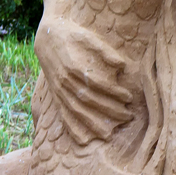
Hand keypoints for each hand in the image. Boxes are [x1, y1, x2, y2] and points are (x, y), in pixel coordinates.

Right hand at [34, 16, 134, 144]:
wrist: (46, 36)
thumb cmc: (71, 35)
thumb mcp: (88, 37)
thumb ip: (105, 51)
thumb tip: (123, 66)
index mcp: (74, 66)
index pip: (98, 84)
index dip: (114, 92)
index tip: (129, 97)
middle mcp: (65, 81)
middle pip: (89, 100)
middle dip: (109, 110)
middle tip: (127, 116)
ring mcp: (58, 89)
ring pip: (76, 111)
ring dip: (92, 124)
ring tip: (108, 134)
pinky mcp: (55, 95)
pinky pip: (63, 114)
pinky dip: (72, 128)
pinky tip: (82, 140)